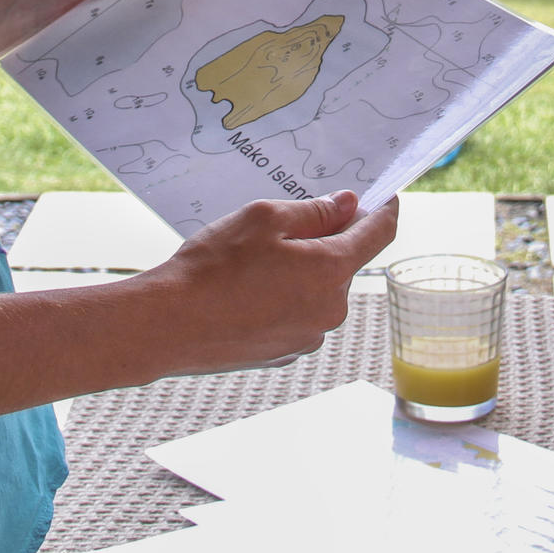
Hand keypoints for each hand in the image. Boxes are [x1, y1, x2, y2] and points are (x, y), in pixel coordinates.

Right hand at [141, 192, 399, 374]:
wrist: (168, 325)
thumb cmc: (213, 267)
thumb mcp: (264, 219)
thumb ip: (315, 211)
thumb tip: (348, 205)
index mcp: (332, 271)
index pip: (378, 235)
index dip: (384, 211)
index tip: (385, 198)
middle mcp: (330, 310)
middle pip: (344, 263)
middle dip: (326, 241)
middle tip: (286, 225)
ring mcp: (308, 336)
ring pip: (319, 290)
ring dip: (302, 271)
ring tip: (254, 262)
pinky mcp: (285, 353)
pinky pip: (297, 314)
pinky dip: (284, 298)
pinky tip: (247, 291)